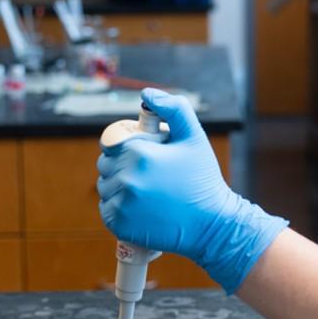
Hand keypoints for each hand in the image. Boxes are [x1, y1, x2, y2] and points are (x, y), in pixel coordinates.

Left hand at [96, 88, 287, 292]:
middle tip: (151, 174)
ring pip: (106, 186)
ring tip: (148, 192)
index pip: (111, 141)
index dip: (128, 146)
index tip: (147, 155)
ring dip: (120, 186)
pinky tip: (141, 207)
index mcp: (139, 154)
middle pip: (106, 164)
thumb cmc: (203, 179)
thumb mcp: (195, 137)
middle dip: (123, 165)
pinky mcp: (119, 224)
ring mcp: (120, 204)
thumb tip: (146, 93)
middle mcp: (125, 179)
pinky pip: (107, 209)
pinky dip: (118, 207)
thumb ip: (174, 109)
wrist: (212, 225)